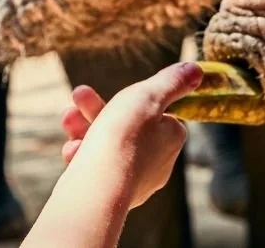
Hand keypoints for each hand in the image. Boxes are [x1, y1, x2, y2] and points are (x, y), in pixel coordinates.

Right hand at [58, 62, 203, 208]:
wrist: (98, 187)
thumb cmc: (124, 136)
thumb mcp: (148, 95)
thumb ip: (171, 81)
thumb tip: (196, 69)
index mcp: (171, 138)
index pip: (157, 113)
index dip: (133, 100)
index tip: (117, 94)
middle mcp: (158, 162)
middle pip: (126, 127)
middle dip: (97, 110)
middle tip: (78, 95)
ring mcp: (135, 181)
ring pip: (107, 147)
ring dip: (84, 128)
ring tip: (68, 119)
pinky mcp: (113, 195)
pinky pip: (97, 168)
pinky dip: (82, 156)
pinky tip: (72, 151)